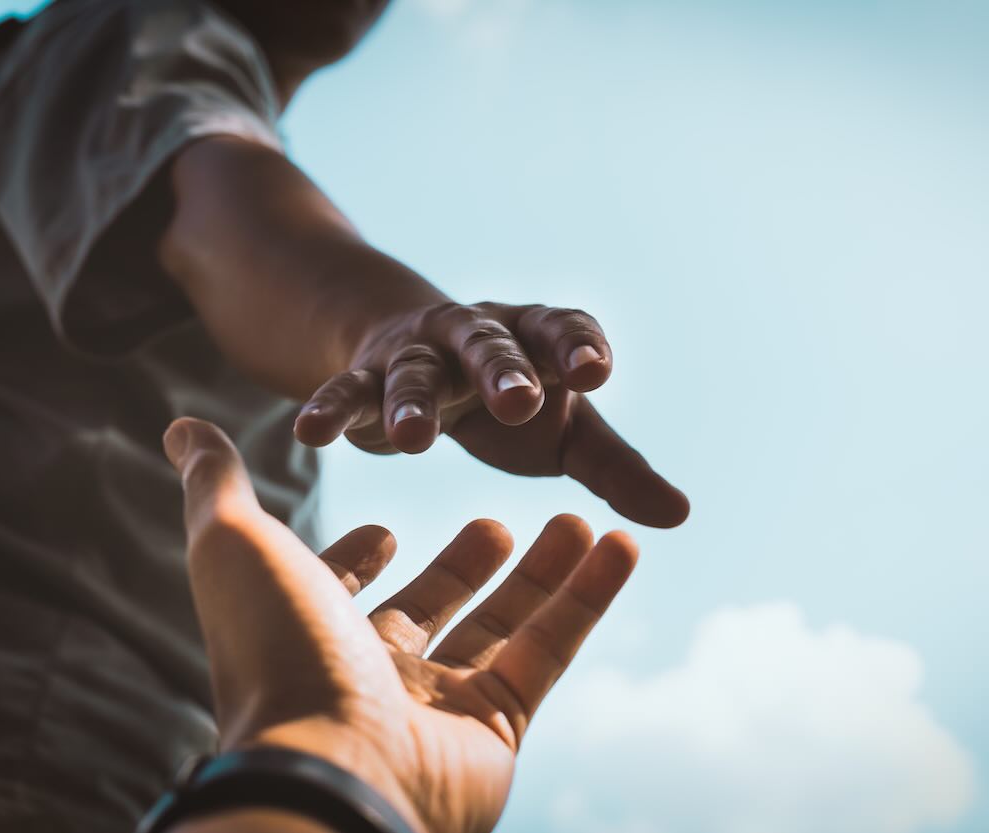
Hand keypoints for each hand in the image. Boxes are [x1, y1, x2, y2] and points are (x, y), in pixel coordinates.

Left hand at [163, 417, 639, 832]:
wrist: (331, 767)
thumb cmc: (277, 650)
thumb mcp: (236, 544)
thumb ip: (215, 483)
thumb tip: (181, 425)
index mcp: (311, 632)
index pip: (340, 592)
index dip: (359, 561)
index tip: (384, 529)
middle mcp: (371, 673)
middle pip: (432, 607)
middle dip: (465, 565)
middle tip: (497, 523)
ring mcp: (436, 705)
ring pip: (503, 627)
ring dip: (544, 573)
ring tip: (579, 519)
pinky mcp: (496, 728)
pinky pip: (550, 652)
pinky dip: (588, 598)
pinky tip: (619, 545)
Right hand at [293, 301, 688, 526]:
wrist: (419, 355)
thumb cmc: (509, 400)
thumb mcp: (565, 432)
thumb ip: (616, 469)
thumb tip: (680, 516)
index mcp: (534, 341)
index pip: (561, 330)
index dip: (577, 347)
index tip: (596, 371)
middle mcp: (476, 338)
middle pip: (490, 346)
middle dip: (503, 371)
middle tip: (519, 401)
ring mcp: (417, 355)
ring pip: (413, 373)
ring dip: (411, 402)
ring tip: (412, 442)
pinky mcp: (366, 377)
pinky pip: (346, 392)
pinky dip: (330, 409)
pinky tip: (309, 433)